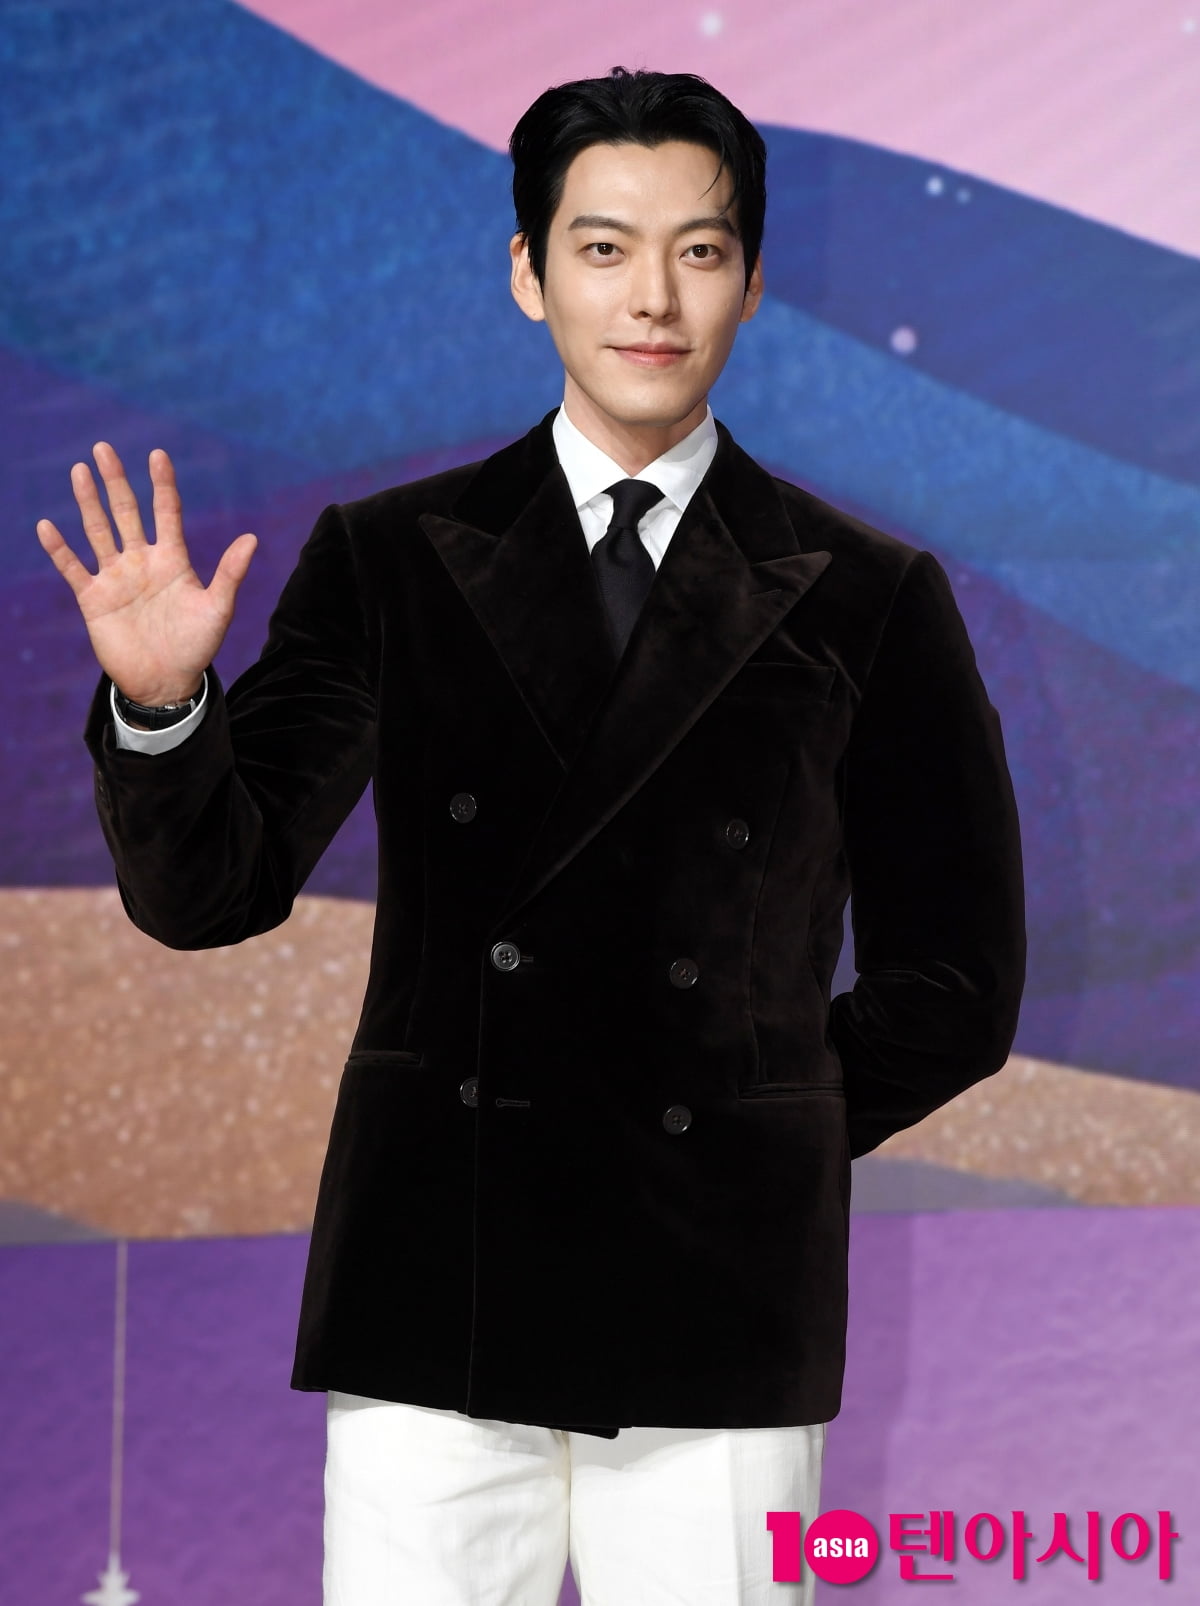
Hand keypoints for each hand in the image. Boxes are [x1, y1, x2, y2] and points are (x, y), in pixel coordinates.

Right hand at [36, 442, 256, 705]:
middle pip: (126, 512)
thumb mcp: (218, 609)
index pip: (166, 512)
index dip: (162, 484)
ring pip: (98, 531)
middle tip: (103, 448)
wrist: (166, 682)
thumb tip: (252, 538)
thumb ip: (230, 573)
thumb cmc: (197, 646)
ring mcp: (116, 578)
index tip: (157, 454)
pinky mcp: (94, 599)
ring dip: (87, 502)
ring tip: (79, 471)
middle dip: (115, 481)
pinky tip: (46, 526)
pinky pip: (73, 568)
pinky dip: (60, 549)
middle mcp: (142, 562)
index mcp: (172, 560)